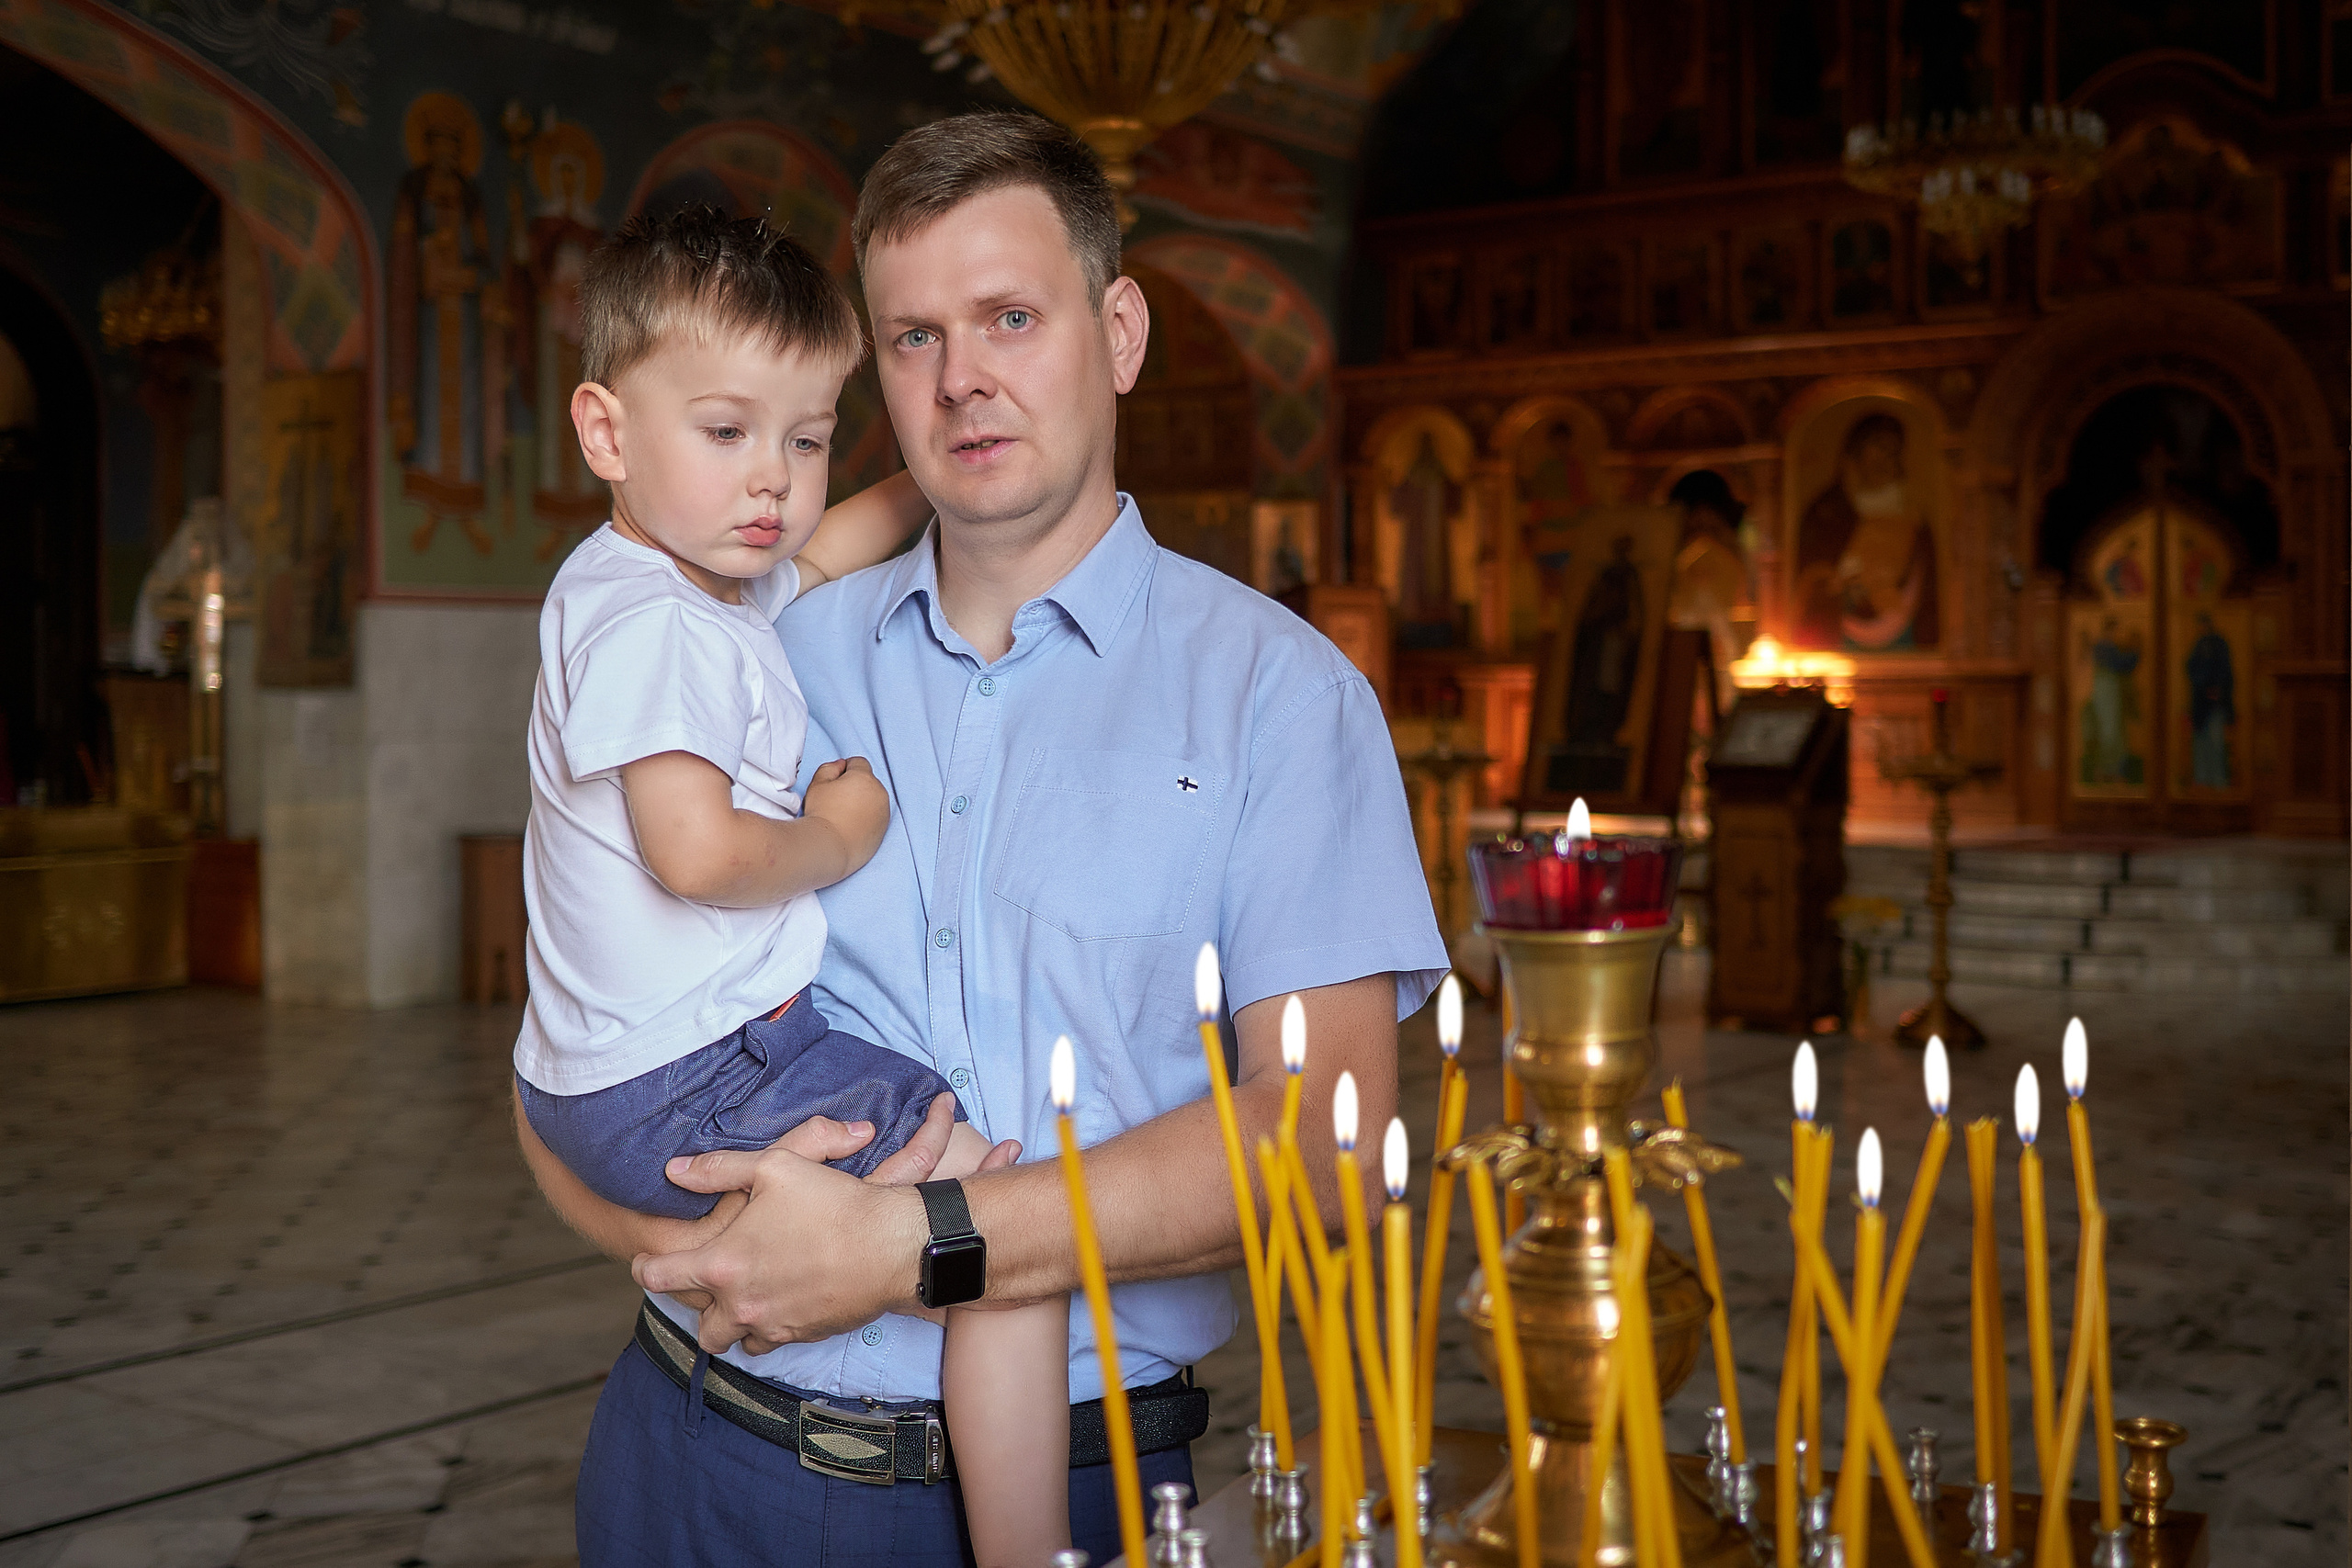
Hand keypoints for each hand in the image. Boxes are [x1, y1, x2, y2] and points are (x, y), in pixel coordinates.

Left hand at [633, 1096, 1021, 1353]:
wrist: (892, 1246)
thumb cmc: (834, 1202)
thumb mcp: (775, 1167)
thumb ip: (718, 1169)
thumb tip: (673, 1170)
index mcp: (722, 1264)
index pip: (658, 1277)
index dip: (643, 1268)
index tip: (644, 1261)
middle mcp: (740, 1304)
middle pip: (698, 1327)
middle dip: (697, 1308)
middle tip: (707, 1283)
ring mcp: (772, 1325)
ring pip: (734, 1341)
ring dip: (733, 1322)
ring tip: (744, 1295)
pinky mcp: (802, 1335)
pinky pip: (771, 1341)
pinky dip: (768, 1326)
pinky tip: (781, 1299)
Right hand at [803, 756, 888, 874]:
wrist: (830, 847)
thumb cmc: (822, 813)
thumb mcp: (817, 784)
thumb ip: (830, 768)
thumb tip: (841, 766)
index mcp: (864, 778)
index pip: (858, 763)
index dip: (845, 769)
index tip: (834, 783)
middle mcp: (879, 792)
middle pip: (868, 781)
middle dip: (856, 785)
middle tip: (837, 800)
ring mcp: (884, 812)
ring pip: (874, 798)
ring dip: (863, 801)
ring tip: (844, 815)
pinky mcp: (884, 829)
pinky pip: (876, 816)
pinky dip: (867, 817)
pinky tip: (851, 826)